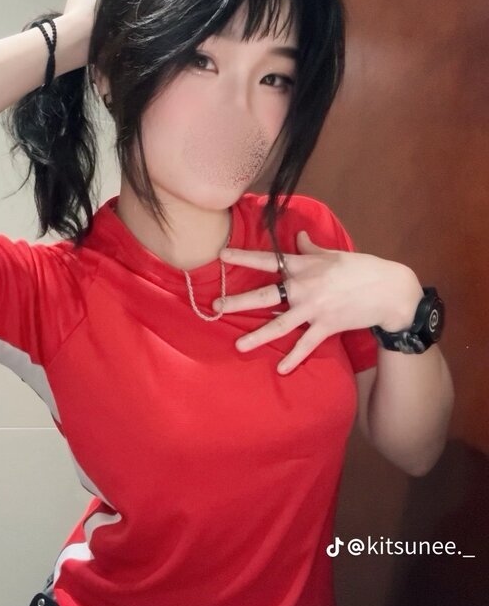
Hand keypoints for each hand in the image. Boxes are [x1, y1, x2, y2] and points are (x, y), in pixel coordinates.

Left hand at [212, 230, 422, 373]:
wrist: (388, 290)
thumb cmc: (361, 268)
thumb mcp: (334, 253)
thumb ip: (311, 248)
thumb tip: (299, 236)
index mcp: (304, 265)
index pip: (268, 259)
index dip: (243, 256)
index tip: (221, 255)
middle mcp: (304, 288)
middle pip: (265, 296)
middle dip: (238, 302)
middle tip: (215, 308)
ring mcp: (314, 309)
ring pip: (279, 324)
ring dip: (257, 336)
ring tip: (238, 346)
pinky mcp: (326, 326)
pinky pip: (306, 345)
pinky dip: (294, 358)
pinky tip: (280, 369)